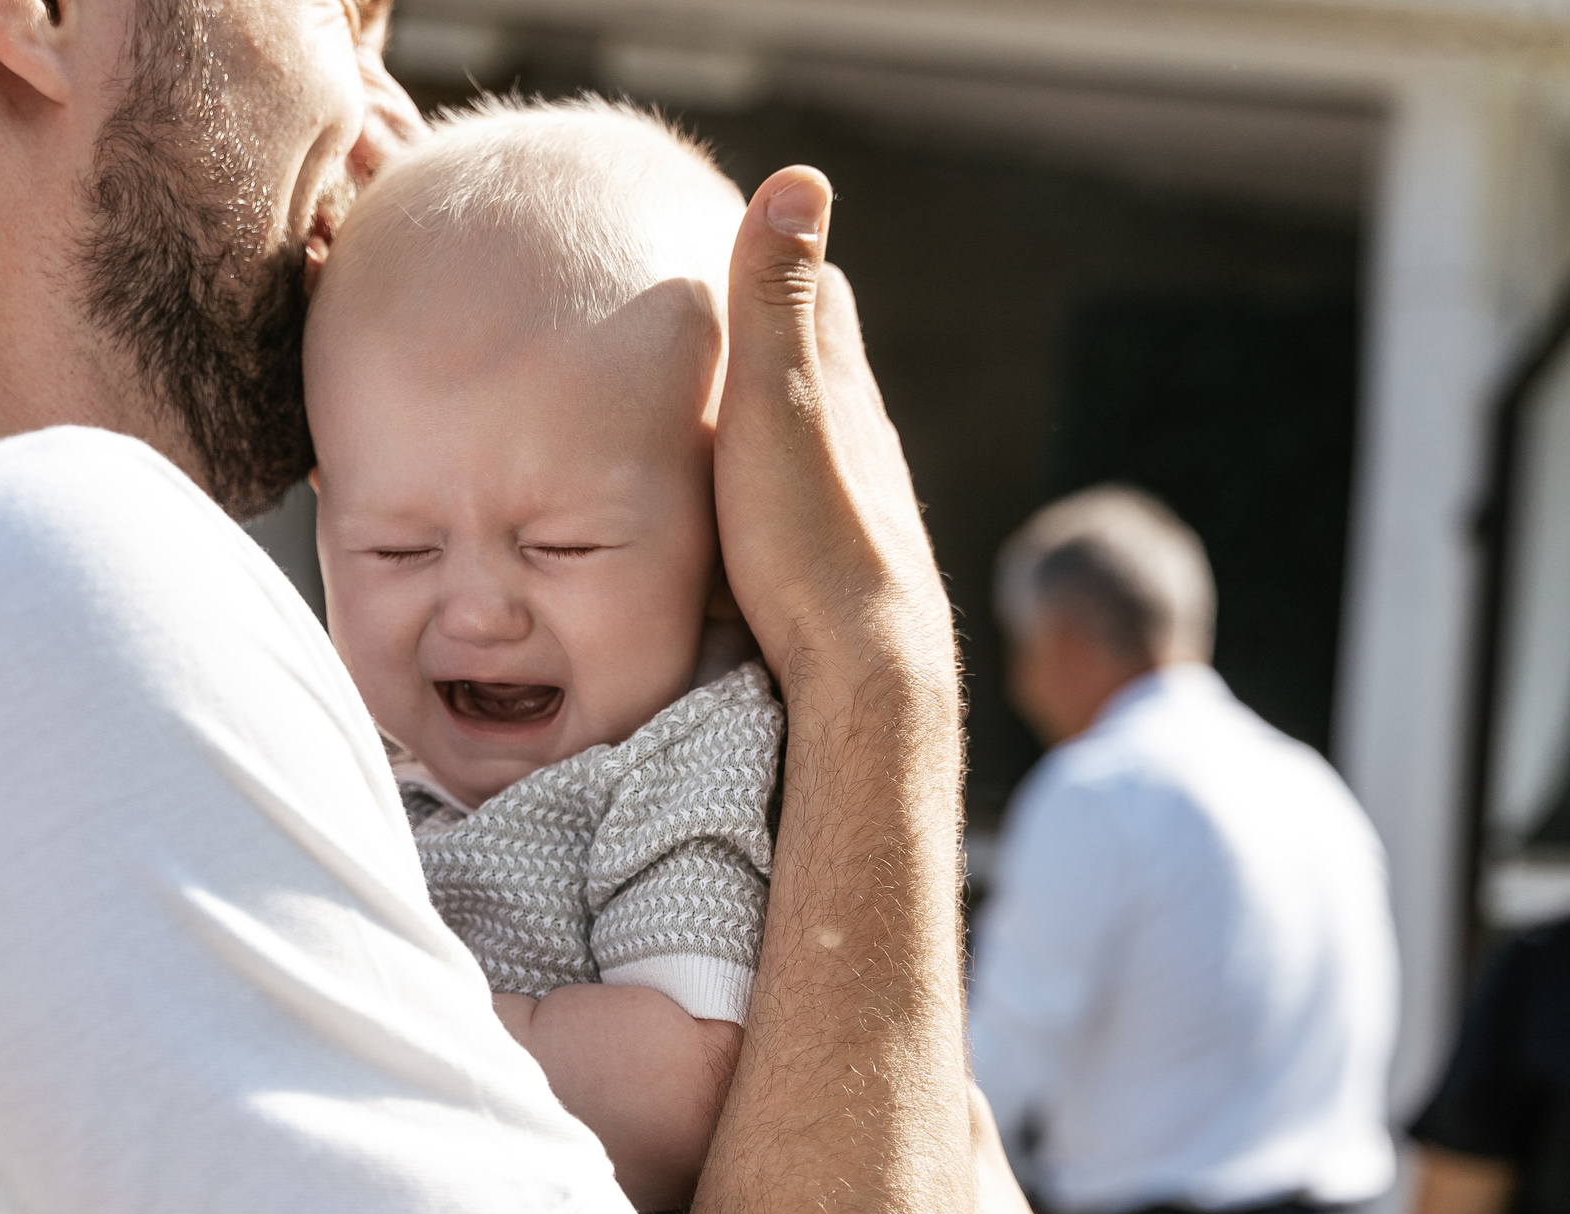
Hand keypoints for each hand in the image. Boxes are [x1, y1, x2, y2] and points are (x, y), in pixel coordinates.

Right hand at [712, 169, 945, 697]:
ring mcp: (857, 503)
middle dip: (773, 336)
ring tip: (719, 405)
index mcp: (840, 391)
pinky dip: (772, 480)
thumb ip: (774, 305)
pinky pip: (802, 499)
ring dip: (773, 416)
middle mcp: (861, 440)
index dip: (778, 262)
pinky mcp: (843, 560)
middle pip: (819, 366)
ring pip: (813, 438)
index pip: (821, 295)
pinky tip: (745, 504)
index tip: (729, 240)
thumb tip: (799, 178)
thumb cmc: (804, 542)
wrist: (860, 673)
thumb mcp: (775, 409)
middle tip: (714, 315)